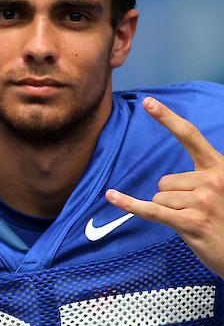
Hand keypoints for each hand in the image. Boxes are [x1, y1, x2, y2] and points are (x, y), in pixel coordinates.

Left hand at [107, 96, 223, 276]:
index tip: (148, 102)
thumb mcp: (221, 191)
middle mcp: (213, 181)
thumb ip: (200, 178)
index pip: (190, 136)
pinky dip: (130, 205)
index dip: (168, 118)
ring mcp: (203, 201)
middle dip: (172, 197)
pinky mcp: (191, 222)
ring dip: (171, 212)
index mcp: (219, 168)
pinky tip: (112, 196)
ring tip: (196, 222)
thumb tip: (170, 179)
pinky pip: (151, 210)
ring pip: (160, 198)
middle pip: (165, 180)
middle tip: (198, 213)